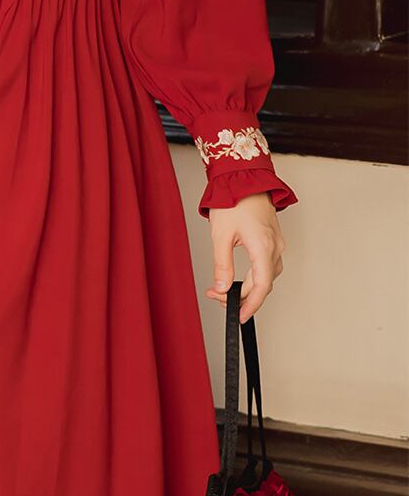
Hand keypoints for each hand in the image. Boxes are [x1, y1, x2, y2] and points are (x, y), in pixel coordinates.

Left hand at [205, 192, 284, 322]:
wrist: (246, 179)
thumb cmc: (234, 200)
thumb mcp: (221, 235)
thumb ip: (222, 265)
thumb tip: (222, 288)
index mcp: (263, 246)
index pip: (262, 286)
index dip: (251, 305)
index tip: (239, 317)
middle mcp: (275, 247)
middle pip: (263, 284)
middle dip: (241, 297)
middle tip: (217, 297)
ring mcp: (277, 243)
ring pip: (267, 276)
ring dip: (248, 288)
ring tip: (225, 290)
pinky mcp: (274, 240)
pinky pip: (268, 266)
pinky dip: (255, 276)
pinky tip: (240, 278)